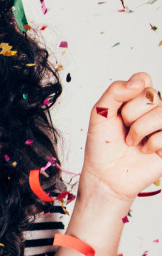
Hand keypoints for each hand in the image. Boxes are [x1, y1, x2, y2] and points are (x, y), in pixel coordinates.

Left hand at [79, 72, 161, 204]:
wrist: (105, 175)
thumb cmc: (102, 146)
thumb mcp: (100, 113)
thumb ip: (115, 91)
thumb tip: (139, 82)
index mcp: (136, 99)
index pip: (143, 79)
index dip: (131, 91)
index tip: (119, 109)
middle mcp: (153, 110)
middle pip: (151, 95)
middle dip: (130, 115)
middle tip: (124, 129)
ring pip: (161, 113)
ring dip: (139, 129)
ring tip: (131, 142)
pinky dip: (151, 144)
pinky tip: (144, 151)